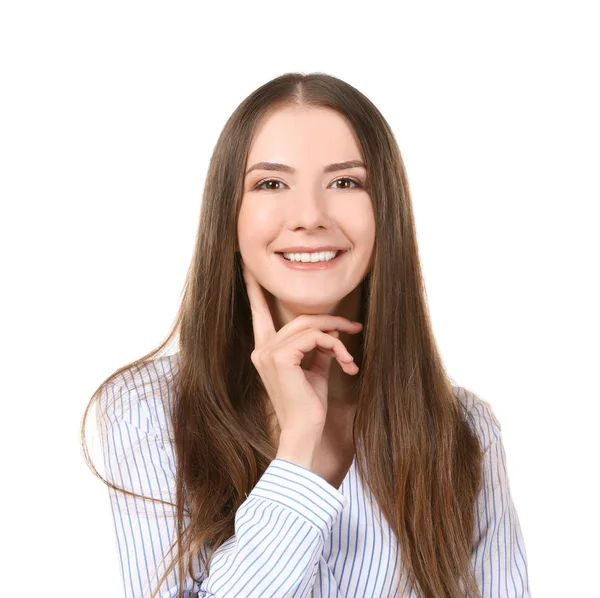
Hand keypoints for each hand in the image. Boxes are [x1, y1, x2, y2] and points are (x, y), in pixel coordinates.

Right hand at [241, 260, 362, 435]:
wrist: (304, 432)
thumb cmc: (308, 404)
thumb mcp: (313, 370)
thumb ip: (315, 347)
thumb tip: (329, 332)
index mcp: (264, 350)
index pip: (258, 313)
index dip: (253, 288)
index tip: (247, 266)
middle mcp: (261, 349)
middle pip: (301, 317)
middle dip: (331, 321)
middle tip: (354, 328)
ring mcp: (268, 352)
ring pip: (310, 325)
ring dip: (337, 336)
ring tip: (350, 357)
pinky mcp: (281, 357)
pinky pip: (314, 337)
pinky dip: (335, 346)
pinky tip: (346, 363)